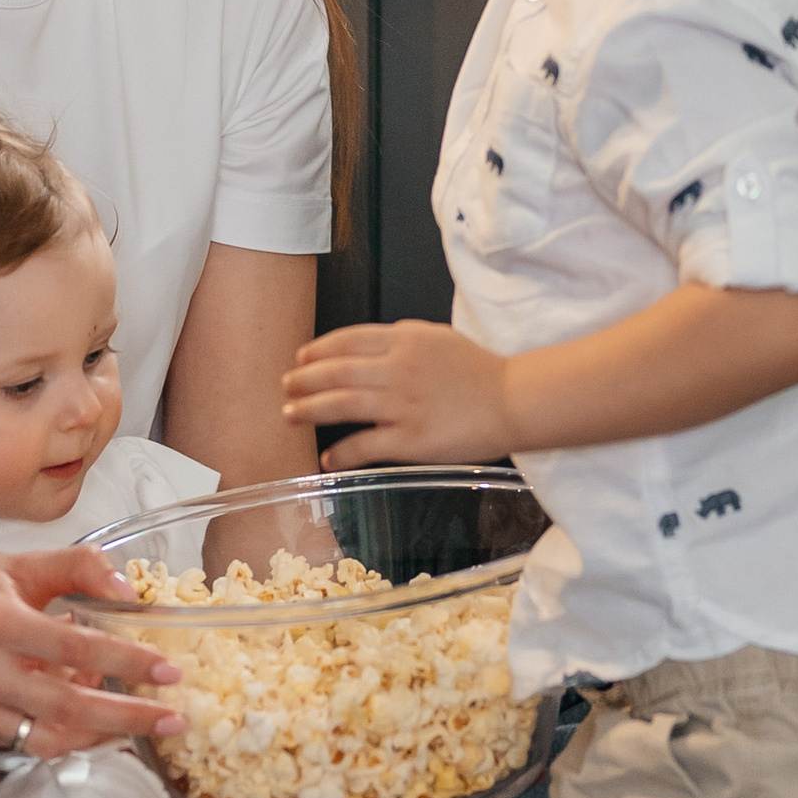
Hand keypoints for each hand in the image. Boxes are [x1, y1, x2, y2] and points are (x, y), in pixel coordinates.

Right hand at [0, 538, 189, 763]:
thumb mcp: (23, 562)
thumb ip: (80, 567)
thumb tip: (128, 593)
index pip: (74, 646)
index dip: (126, 659)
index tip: (168, 669)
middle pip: (66, 707)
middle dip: (127, 717)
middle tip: (174, 717)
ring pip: (46, 739)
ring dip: (97, 734)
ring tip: (137, 720)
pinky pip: (25, 748)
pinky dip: (63, 739)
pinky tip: (90, 723)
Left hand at [282, 319, 512, 466]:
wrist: (512, 399)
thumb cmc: (479, 370)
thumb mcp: (438, 338)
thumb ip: (403, 340)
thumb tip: (368, 348)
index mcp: (405, 339)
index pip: (348, 340)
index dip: (318, 350)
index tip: (301, 359)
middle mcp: (398, 368)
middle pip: (336, 371)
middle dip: (304, 380)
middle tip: (285, 387)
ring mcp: (402, 405)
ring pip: (341, 405)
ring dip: (309, 410)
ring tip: (289, 415)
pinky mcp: (410, 439)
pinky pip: (364, 446)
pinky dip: (340, 453)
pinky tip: (327, 459)